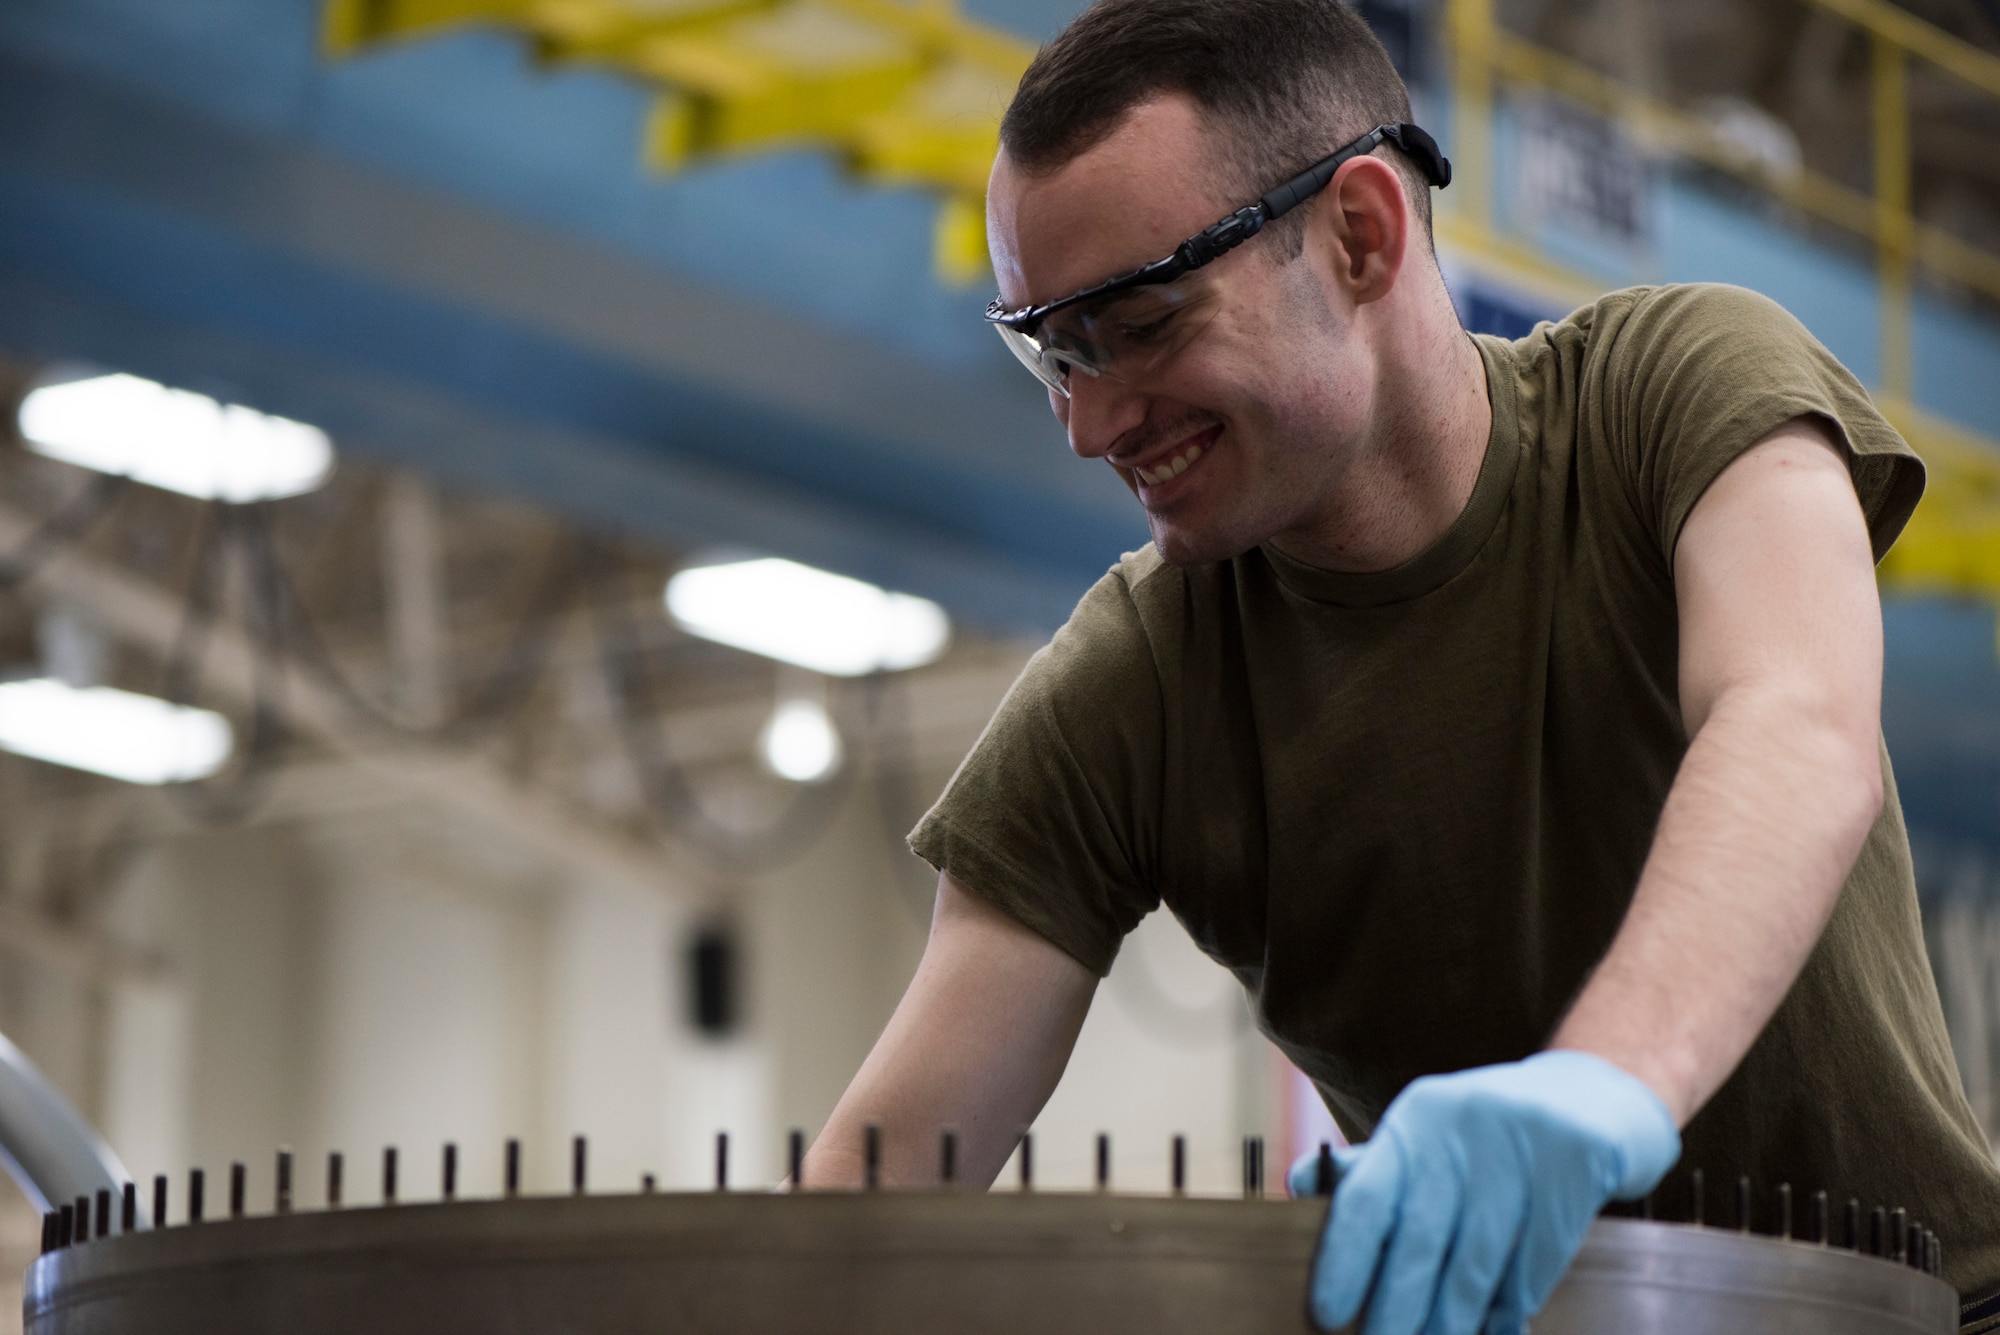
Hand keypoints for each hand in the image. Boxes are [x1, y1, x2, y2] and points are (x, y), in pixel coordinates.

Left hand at [1289, 1050, 1678, 1334]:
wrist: (1593, 1099)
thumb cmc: (1491, 1135)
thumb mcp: (1431, 1136)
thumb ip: (1373, 1169)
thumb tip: (1300, 1186)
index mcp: (1417, 1118)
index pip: (1366, 1194)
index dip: (1342, 1259)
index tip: (1327, 1313)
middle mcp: (1463, 1126)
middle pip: (1421, 1238)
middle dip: (1397, 1306)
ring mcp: (1524, 1145)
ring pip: (1477, 1260)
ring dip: (1452, 1319)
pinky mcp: (1577, 1166)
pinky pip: (1535, 1259)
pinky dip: (1512, 1305)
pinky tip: (1497, 1330)